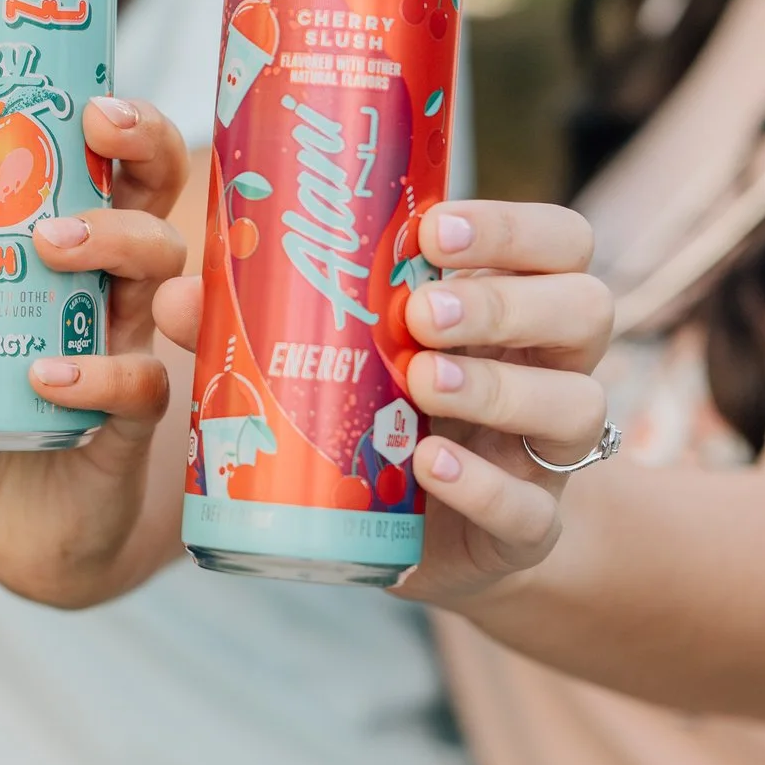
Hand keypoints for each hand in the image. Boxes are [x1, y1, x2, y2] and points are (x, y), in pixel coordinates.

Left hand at [0, 98, 188, 607]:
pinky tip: (47, 376)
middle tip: (96, 138)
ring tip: (52, 247)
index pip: (110, 176)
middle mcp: (109, 298)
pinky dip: (98, 374)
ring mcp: (128, 354)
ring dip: (114, 246)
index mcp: (64, 267)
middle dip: (142, 154)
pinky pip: (140, 385)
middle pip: (156, 202)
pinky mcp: (132, 427)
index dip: (119, 128)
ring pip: (161, 276)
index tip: (89, 97)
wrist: (1, 542)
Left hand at [152, 199, 611, 606]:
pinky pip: (533, 508)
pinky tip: (428, 465)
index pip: (559, 242)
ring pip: (576, 405)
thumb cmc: (381, 411)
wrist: (420, 536)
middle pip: (586, 308)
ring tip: (422, 383)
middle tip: (420, 312)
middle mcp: (553, 365)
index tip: (433, 230)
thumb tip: (178, 295)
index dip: (511, 229)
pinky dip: (481, 484)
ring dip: (497, 389)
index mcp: (516, 301)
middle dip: (504, 304)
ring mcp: (550, 451)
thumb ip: (267, 320)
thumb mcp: (342, 356)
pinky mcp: (531, 528)